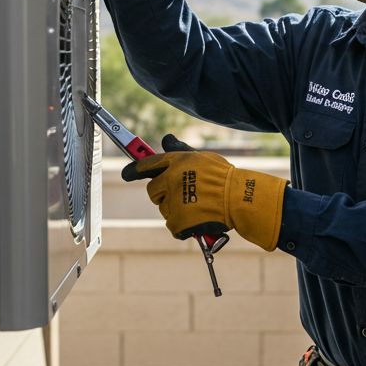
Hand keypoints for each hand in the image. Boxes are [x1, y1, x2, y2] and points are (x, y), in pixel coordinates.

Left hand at [123, 135, 286, 250]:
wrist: (238, 199)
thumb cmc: (224, 177)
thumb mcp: (202, 158)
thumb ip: (180, 151)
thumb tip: (167, 138)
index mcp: (176, 162)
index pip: (147, 164)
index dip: (134, 169)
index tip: (126, 173)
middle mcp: (171, 180)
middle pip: (152, 190)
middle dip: (162, 194)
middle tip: (181, 195)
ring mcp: (173, 201)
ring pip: (164, 208)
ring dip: (176, 209)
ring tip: (198, 206)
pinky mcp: (177, 220)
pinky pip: (173, 225)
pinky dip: (183, 226)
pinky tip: (197, 219)